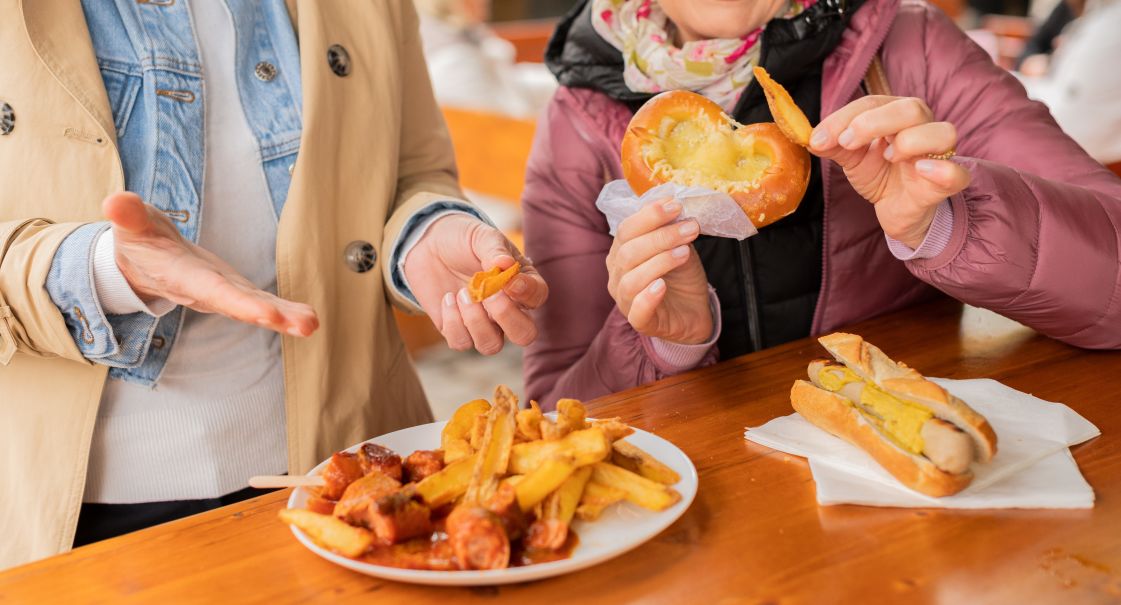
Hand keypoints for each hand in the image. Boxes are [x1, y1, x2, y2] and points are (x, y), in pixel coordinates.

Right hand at [104, 192, 318, 335]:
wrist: (144, 261)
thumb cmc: (140, 240)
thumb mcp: (131, 224)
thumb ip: (128, 215)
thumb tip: (116, 201)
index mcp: (183, 276)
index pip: (214, 291)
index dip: (239, 302)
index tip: (266, 314)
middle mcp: (206, 292)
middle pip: (241, 305)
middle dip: (271, 316)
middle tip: (305, 325)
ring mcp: (223, 294)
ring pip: (256, 307)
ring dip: (285, 318)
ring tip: (311, 324)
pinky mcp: (235, 291)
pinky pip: (262, 303)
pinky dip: (285, 311)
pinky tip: (308, 317)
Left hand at [404, 214, 547, 354]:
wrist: (429, 244)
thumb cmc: (463, 240)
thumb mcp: (481, 237)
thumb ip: (494, 250)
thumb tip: (505, 264)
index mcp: (521, 283)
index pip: (537, 297)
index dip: (527, 293)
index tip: (509, 281)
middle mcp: (507, 309)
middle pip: (524, 335)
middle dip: (507, 317)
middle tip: (489, 294)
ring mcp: (483, 323)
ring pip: (491, 345)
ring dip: (476, 321)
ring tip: (462, 293)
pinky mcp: (458, 330)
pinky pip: (461, 342)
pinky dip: (453, 322)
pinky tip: (447, 298)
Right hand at [606, 199, 711, 343]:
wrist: (693, 312)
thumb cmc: (681, 278)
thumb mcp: (679, 247)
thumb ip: (672, 231)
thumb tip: (675, 206)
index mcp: (621, 252)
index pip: (626, 230)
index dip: (649, 216)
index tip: (675, 205)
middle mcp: (617, 275)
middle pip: (629, 252)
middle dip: (661, 236)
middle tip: (690, 228)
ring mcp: (625, 299)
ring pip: (631, 279)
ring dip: (660, 262)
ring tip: (685, 253)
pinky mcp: (640, 321)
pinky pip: (637, 310)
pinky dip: (648, 297)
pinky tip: (662, 286)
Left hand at [810, 96, 970, 248]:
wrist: (898, 210)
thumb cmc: (880, 174)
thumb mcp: (852, 157)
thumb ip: (834, 145)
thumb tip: (812, 138)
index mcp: (897, 115)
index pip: (873, 103)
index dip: (844, 117)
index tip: (820, 139)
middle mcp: (922, 127)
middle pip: (911, 108)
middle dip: (873, 123)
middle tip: (847, 143)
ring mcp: (938, 155)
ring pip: (942, 132)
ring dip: (909, 141)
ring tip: (887, 157)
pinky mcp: (946, 184)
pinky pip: (958, 173)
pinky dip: (943, 170)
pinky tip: (921, 171)